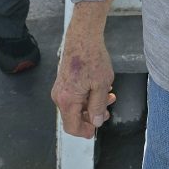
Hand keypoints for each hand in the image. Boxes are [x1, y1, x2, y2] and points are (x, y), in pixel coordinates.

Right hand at [52, 7, 116, 138]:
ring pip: (76, 105)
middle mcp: (59, 96)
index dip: (84, 131)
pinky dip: (87, 95)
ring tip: (109, 96)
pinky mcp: (64, 80)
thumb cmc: (92, 58)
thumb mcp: (101, 86)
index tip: (95, 130)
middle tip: (107, 111)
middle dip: (92, 115)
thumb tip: (97, 122)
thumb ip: (98, 107)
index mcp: (66, 100)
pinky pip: (74, 95)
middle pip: (74, 116)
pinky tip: (100, 87)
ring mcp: (60, 87)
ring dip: (92, 104)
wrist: (83, 37)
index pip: (72, 127)